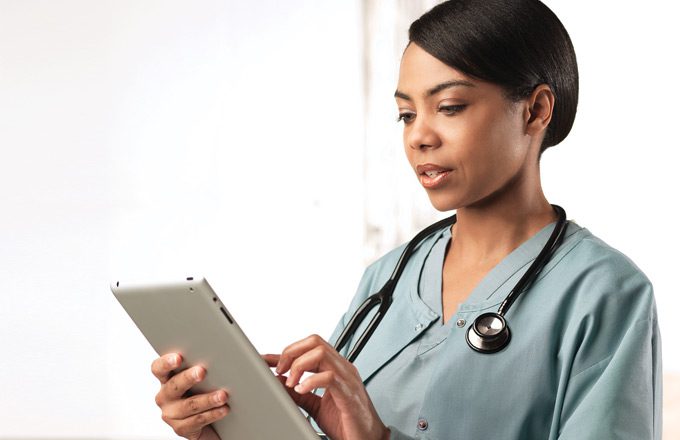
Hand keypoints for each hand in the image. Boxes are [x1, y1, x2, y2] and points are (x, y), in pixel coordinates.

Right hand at [151, 353, 227, 439]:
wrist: (207, 423)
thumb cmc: (203, 392)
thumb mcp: (199, 379)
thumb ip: (200, 368)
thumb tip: (217, 355)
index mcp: (166, 379)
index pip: (159, 368)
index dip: (166, 363)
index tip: (178, 358)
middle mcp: (165, 396)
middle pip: (174, 386)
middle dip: (188, 378)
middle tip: (202, 372)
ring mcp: (171, 414)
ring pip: (189, 405)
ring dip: (208, 399)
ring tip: (222, 395)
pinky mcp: (181, 428)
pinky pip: (198, 420)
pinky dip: (213, 414)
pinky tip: (223, 409)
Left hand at [264, 335, 389, 439]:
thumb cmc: (346, 422)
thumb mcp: (315, 405)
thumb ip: (299, 393)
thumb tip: (279, 383)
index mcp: (336, 368)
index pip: (309, 347)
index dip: (286, 351)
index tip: (266, 360)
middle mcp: (342, 368)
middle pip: (315, 342)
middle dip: (291, 353)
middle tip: (280, 371)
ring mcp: (348, 379)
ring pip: (321, 353)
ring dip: (299, 365)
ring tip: (292, 383)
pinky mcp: (349, 394)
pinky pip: (329, 377)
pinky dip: (311, 381)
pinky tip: (302, 391)